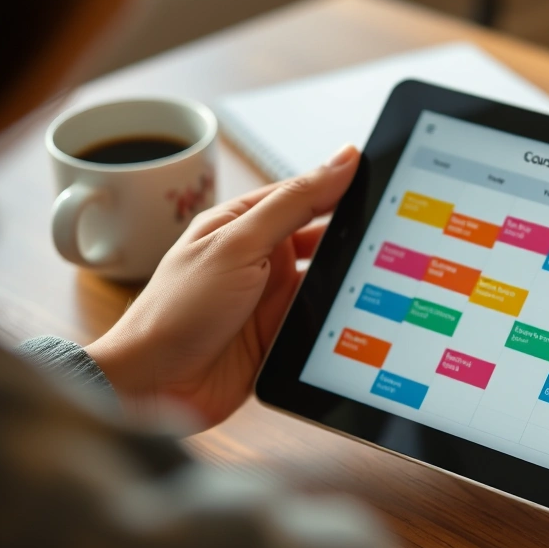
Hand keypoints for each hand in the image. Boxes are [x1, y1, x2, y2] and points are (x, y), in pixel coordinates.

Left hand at [85, 145, 359, 428]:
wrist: (156, 386)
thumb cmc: (176, 310)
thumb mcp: (239, 244)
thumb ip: (294, 202)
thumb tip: (341, 161)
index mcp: (243, 222)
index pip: (305, 193)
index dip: (343, 185)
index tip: (385, 180)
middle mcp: (259, 257)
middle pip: (322, 235)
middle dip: (353, 234)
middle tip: (392, 232)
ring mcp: (271, 296)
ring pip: (327, 277)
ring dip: (347, 277)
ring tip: (382, 272)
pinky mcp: (280, 333)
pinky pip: (322, 315)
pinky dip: (340, 313)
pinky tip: (362, 311)